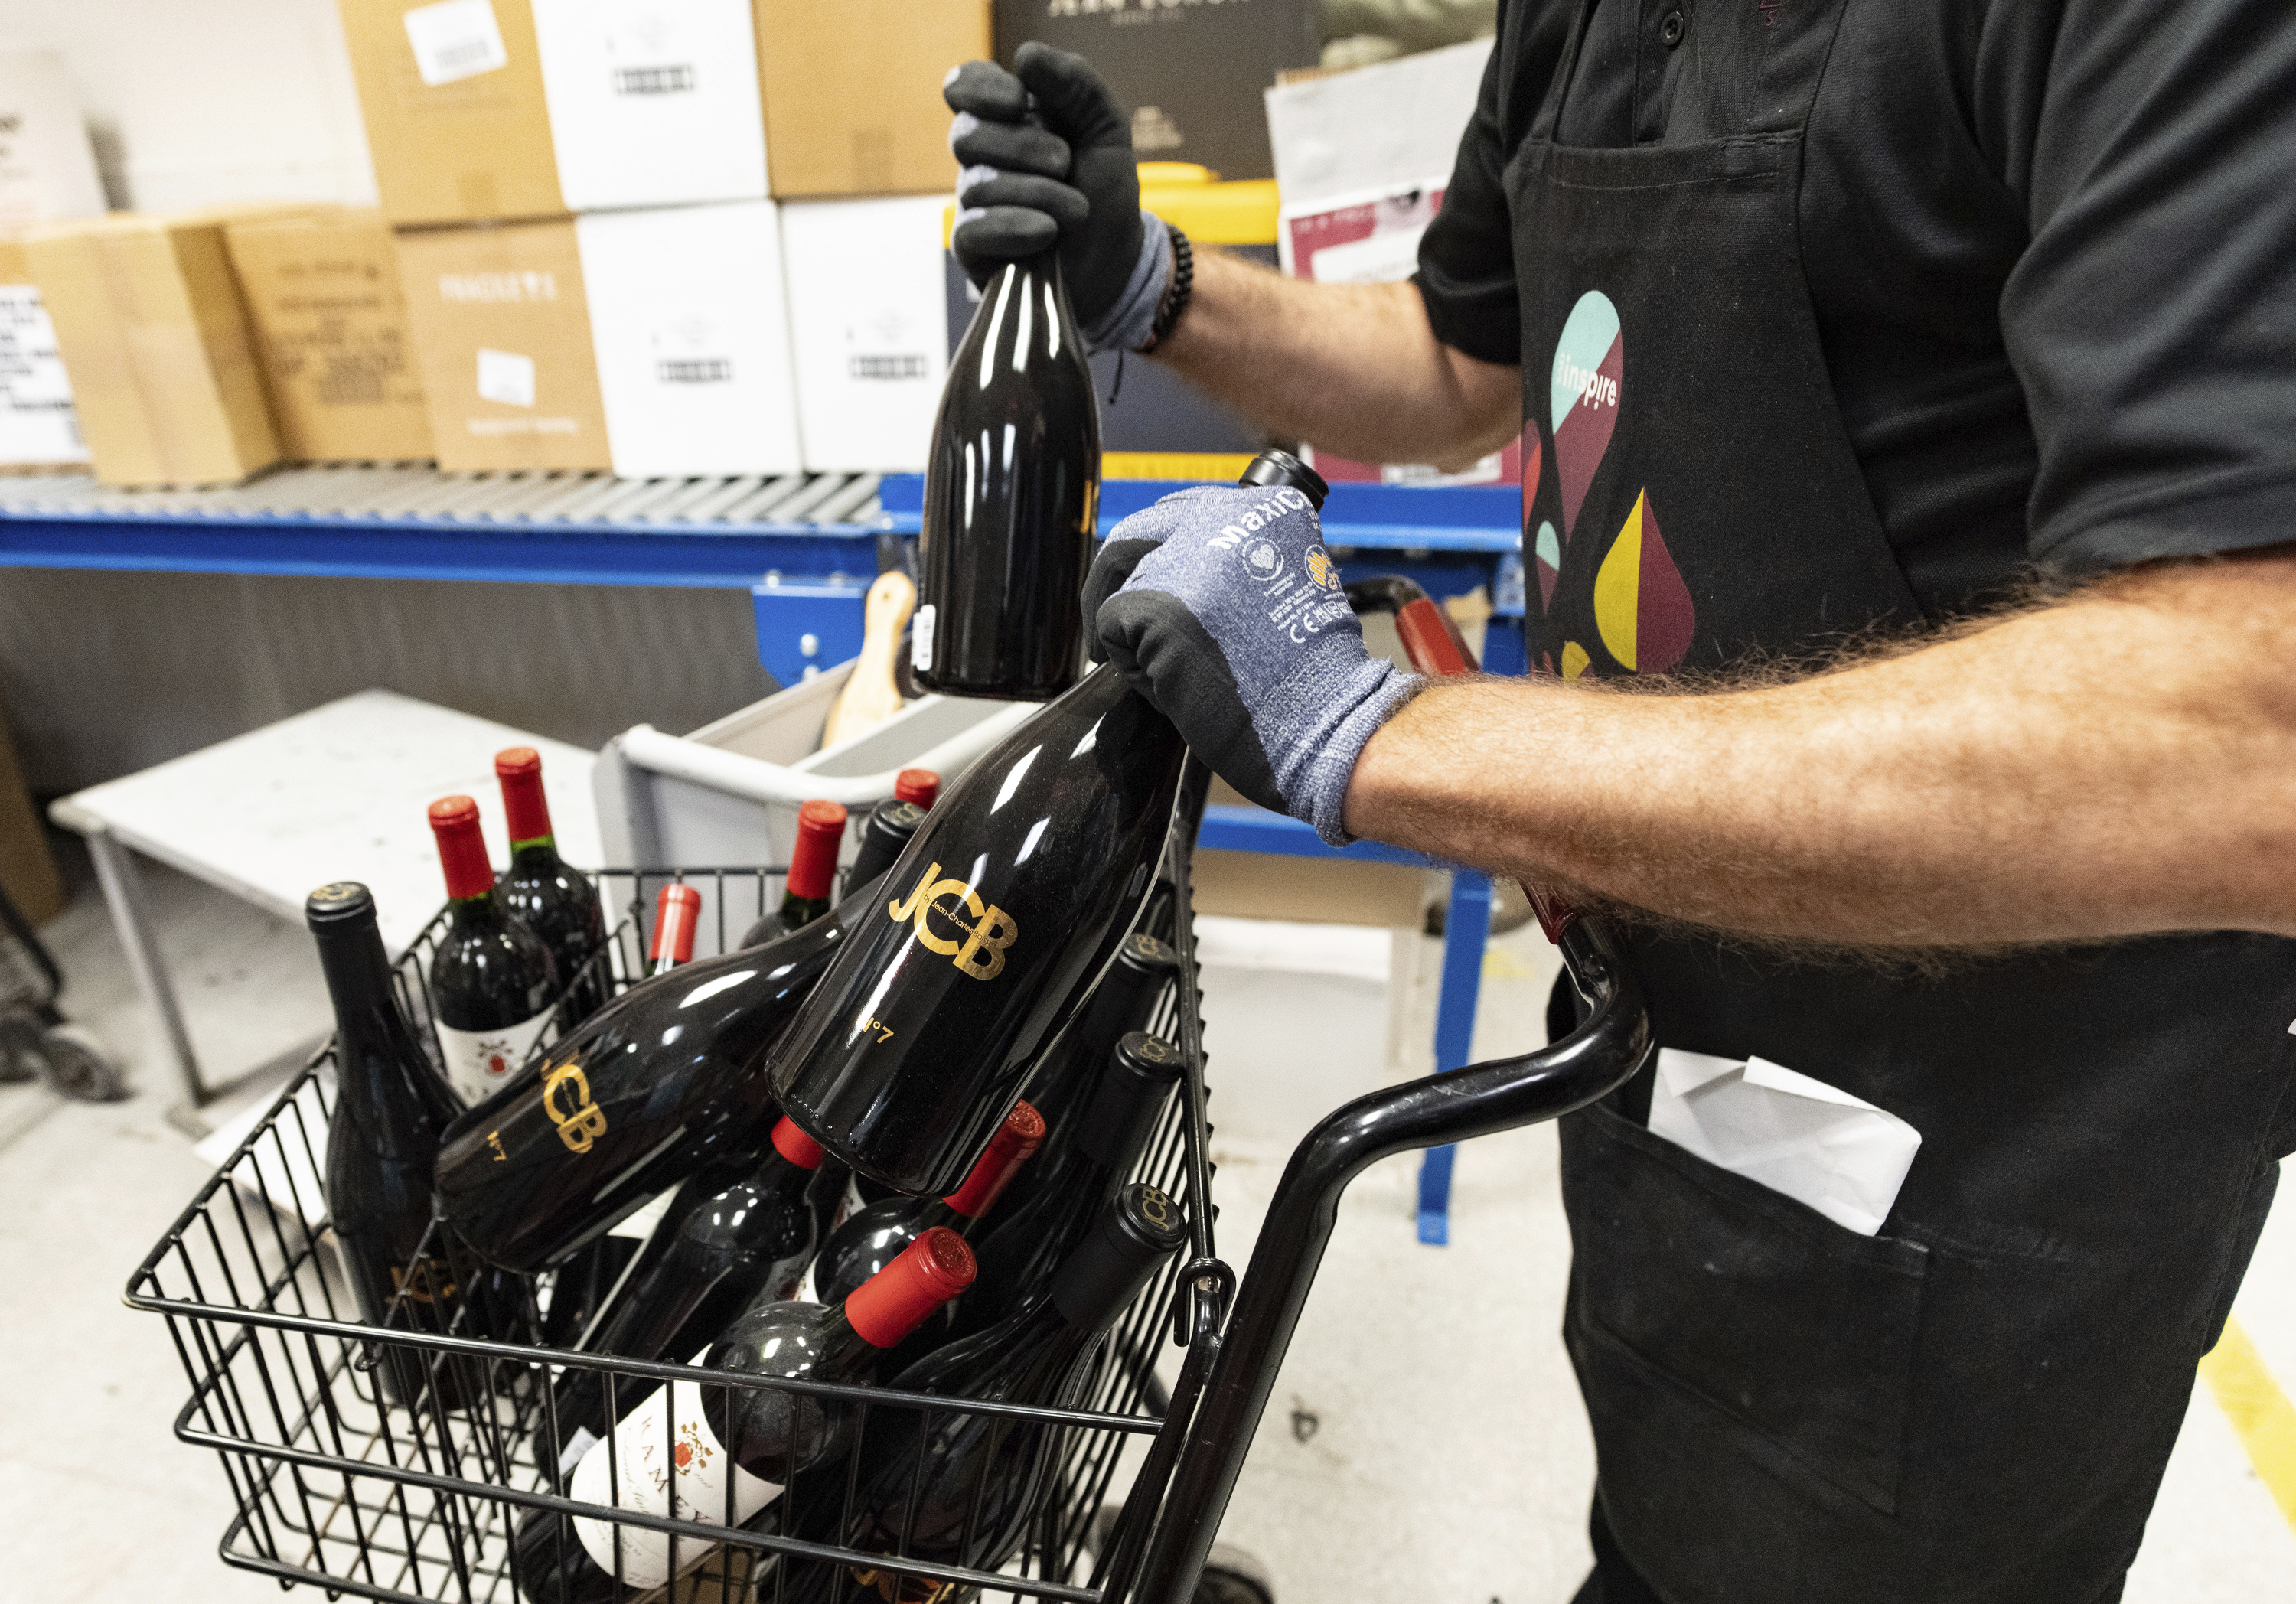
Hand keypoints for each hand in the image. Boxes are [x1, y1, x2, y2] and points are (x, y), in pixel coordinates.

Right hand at [943, 44, 1165, 349]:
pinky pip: (974, 229)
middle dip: (1025, 147)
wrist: (1116, 262)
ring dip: (1040, 194)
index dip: (982, 90)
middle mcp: (982, 157)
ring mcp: (973, 202)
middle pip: (968, 134)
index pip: (964, 85)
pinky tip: (1047, 234)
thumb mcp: (1106, 130)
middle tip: (1065, 164)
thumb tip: (1026, 56)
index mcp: (1007, 119)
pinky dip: (1016, 227)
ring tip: (1076, 211)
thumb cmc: (1104, 192)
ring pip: (978, 185)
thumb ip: (1077, 85)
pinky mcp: (972, 249)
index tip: (1019, 102)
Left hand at [1086, 485, 1420, 844]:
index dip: (1159, 554)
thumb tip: (1181, 566)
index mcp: (1267, 506)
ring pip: (1121, 583)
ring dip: (1135, 629)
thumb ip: (1239, 559)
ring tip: (1170, 668)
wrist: (1322, 718)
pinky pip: (1111, 628)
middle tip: (1110, 619)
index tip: (1154, 583)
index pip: (1183, 512)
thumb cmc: (1312, 673)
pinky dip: (1132, 665)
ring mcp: (1189, 559)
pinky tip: (1174, 684)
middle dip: (1116, 577)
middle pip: (1137, 533)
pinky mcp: (1156, 604)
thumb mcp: (1288, 581)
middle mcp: (1226, 518)